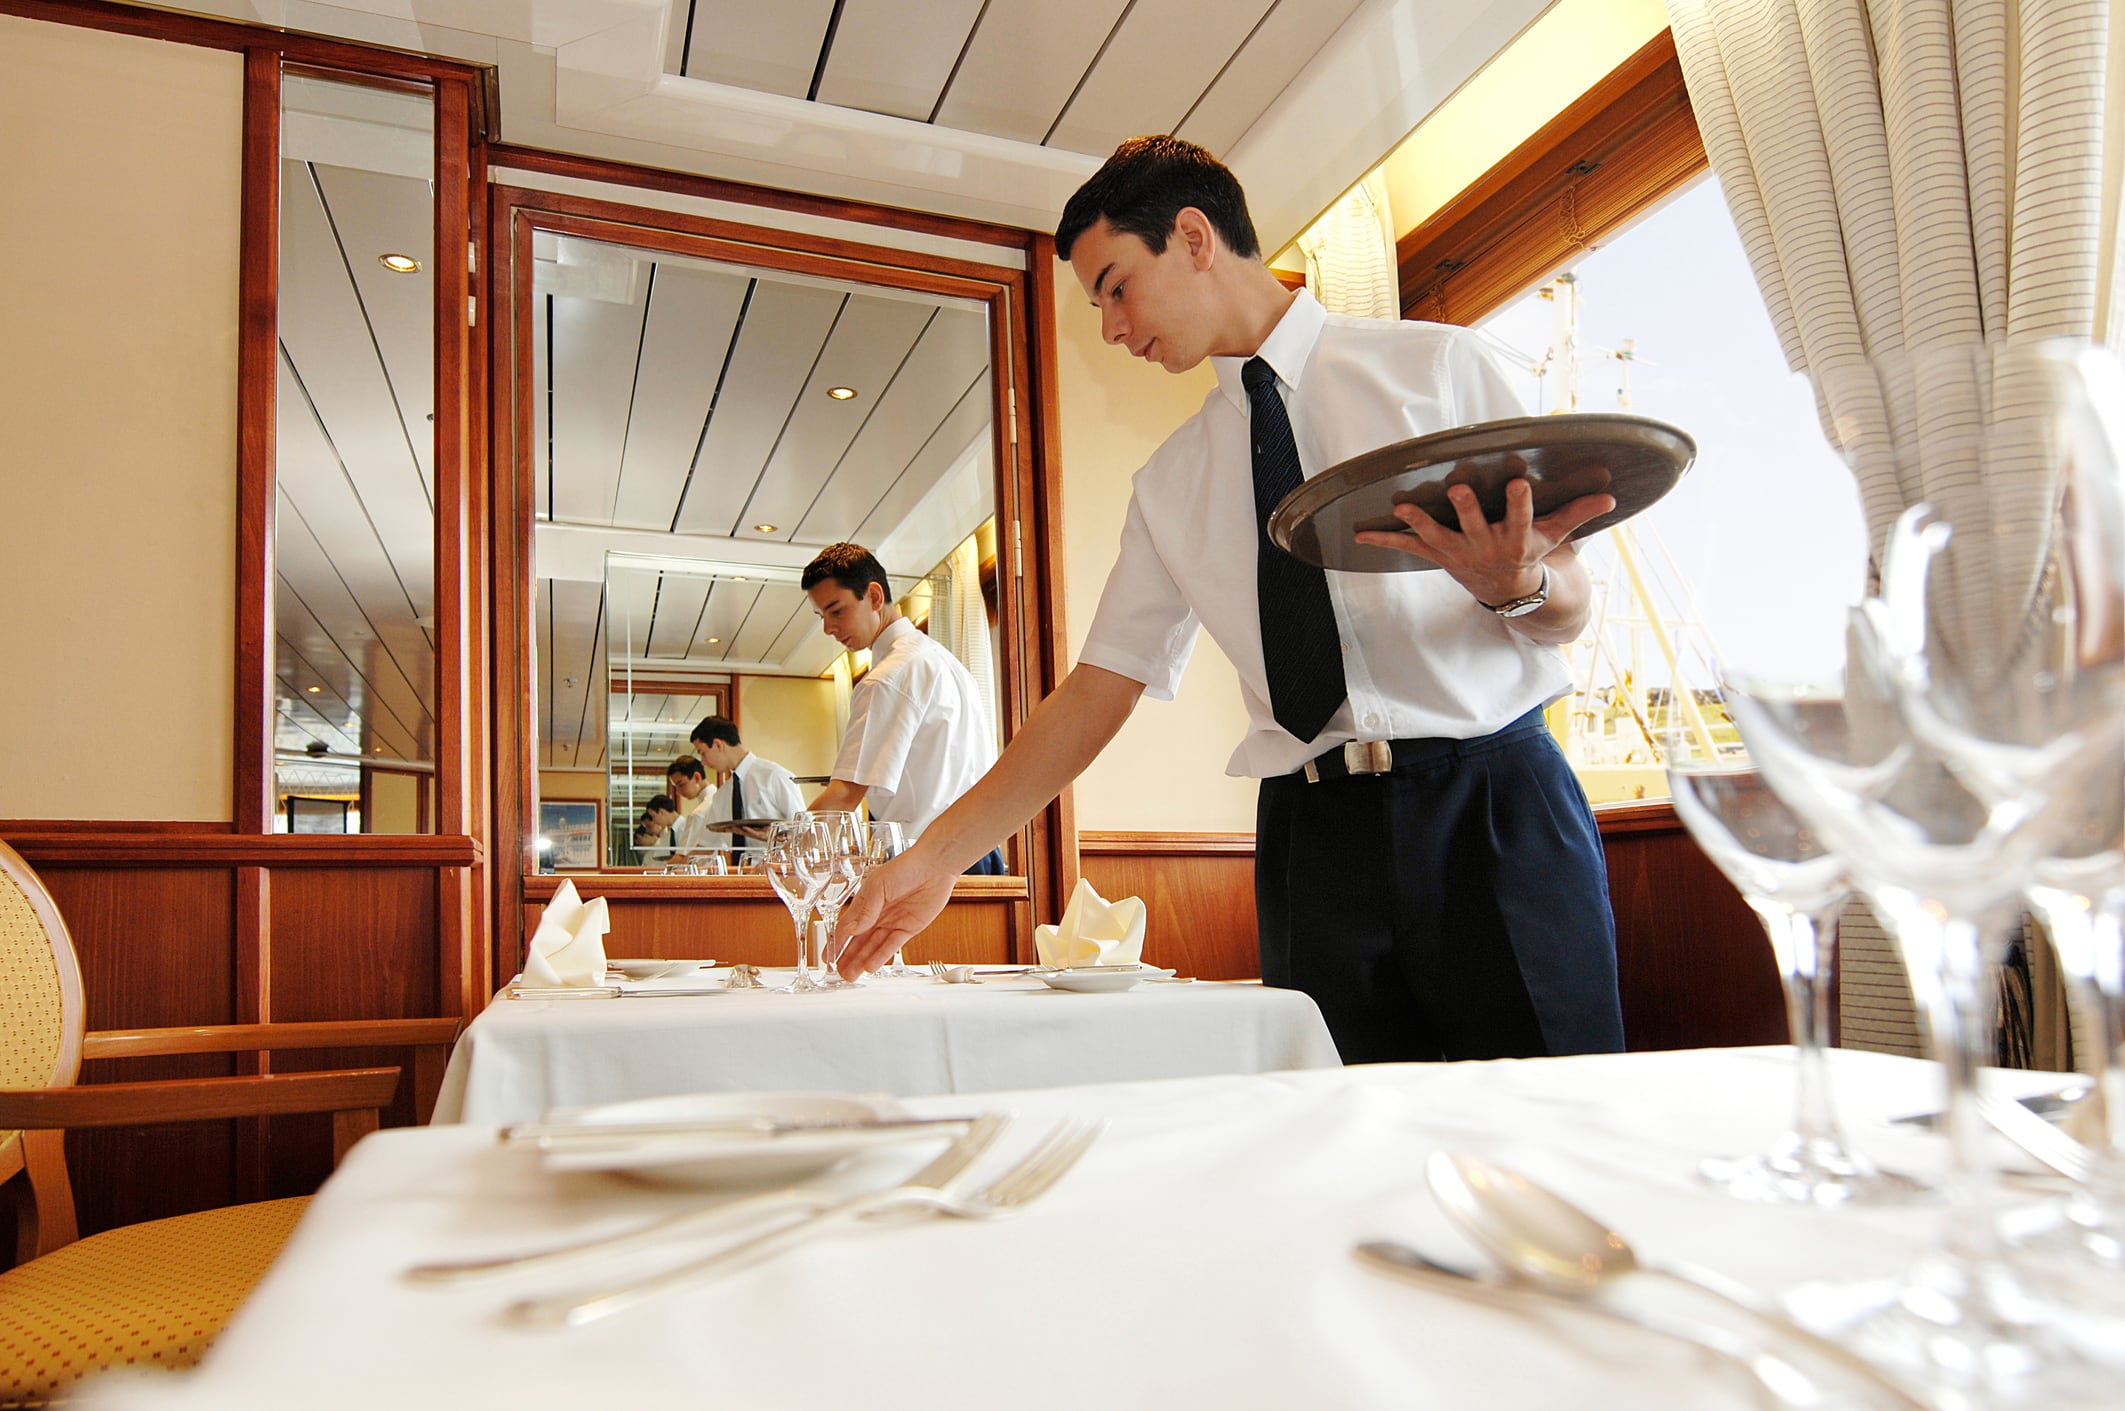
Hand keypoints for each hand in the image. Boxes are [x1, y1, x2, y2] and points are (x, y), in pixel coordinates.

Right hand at [832, 849, 955, 978]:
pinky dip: (881, 956)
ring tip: (851, 975)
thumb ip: (866, 909)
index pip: (847, 927)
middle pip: (858, 941)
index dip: (836, 943)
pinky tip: (870, 967)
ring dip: (861, 961)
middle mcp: (877, 914)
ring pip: (873, 947)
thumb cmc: (905, 867)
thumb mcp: (880, 885)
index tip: (827, 957)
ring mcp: (892, 922)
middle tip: (838, 974)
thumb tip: (851, 929)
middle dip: (847, 958)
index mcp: (865, 902)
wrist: (934, 866)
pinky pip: (892, 946)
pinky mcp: (908, 928)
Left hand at [1353, 477, 1613, 605]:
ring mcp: (1457, 551)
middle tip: (1459, 490)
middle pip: (1475, 525)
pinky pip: (1407, 548)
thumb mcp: (1555, 536)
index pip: (1520, 516)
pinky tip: (1359, 536)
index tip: (1520, 481)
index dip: (1520, 501)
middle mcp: (1484, 545)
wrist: (1509, 594)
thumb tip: (1611, 497)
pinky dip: (1384, 541)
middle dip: (1467, 509)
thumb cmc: (1531, 554)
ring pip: (1437, 535)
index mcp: (1515, 538)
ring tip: (1402, 508)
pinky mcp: (1437, 555)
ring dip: (1419, 522)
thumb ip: (1577, 513)